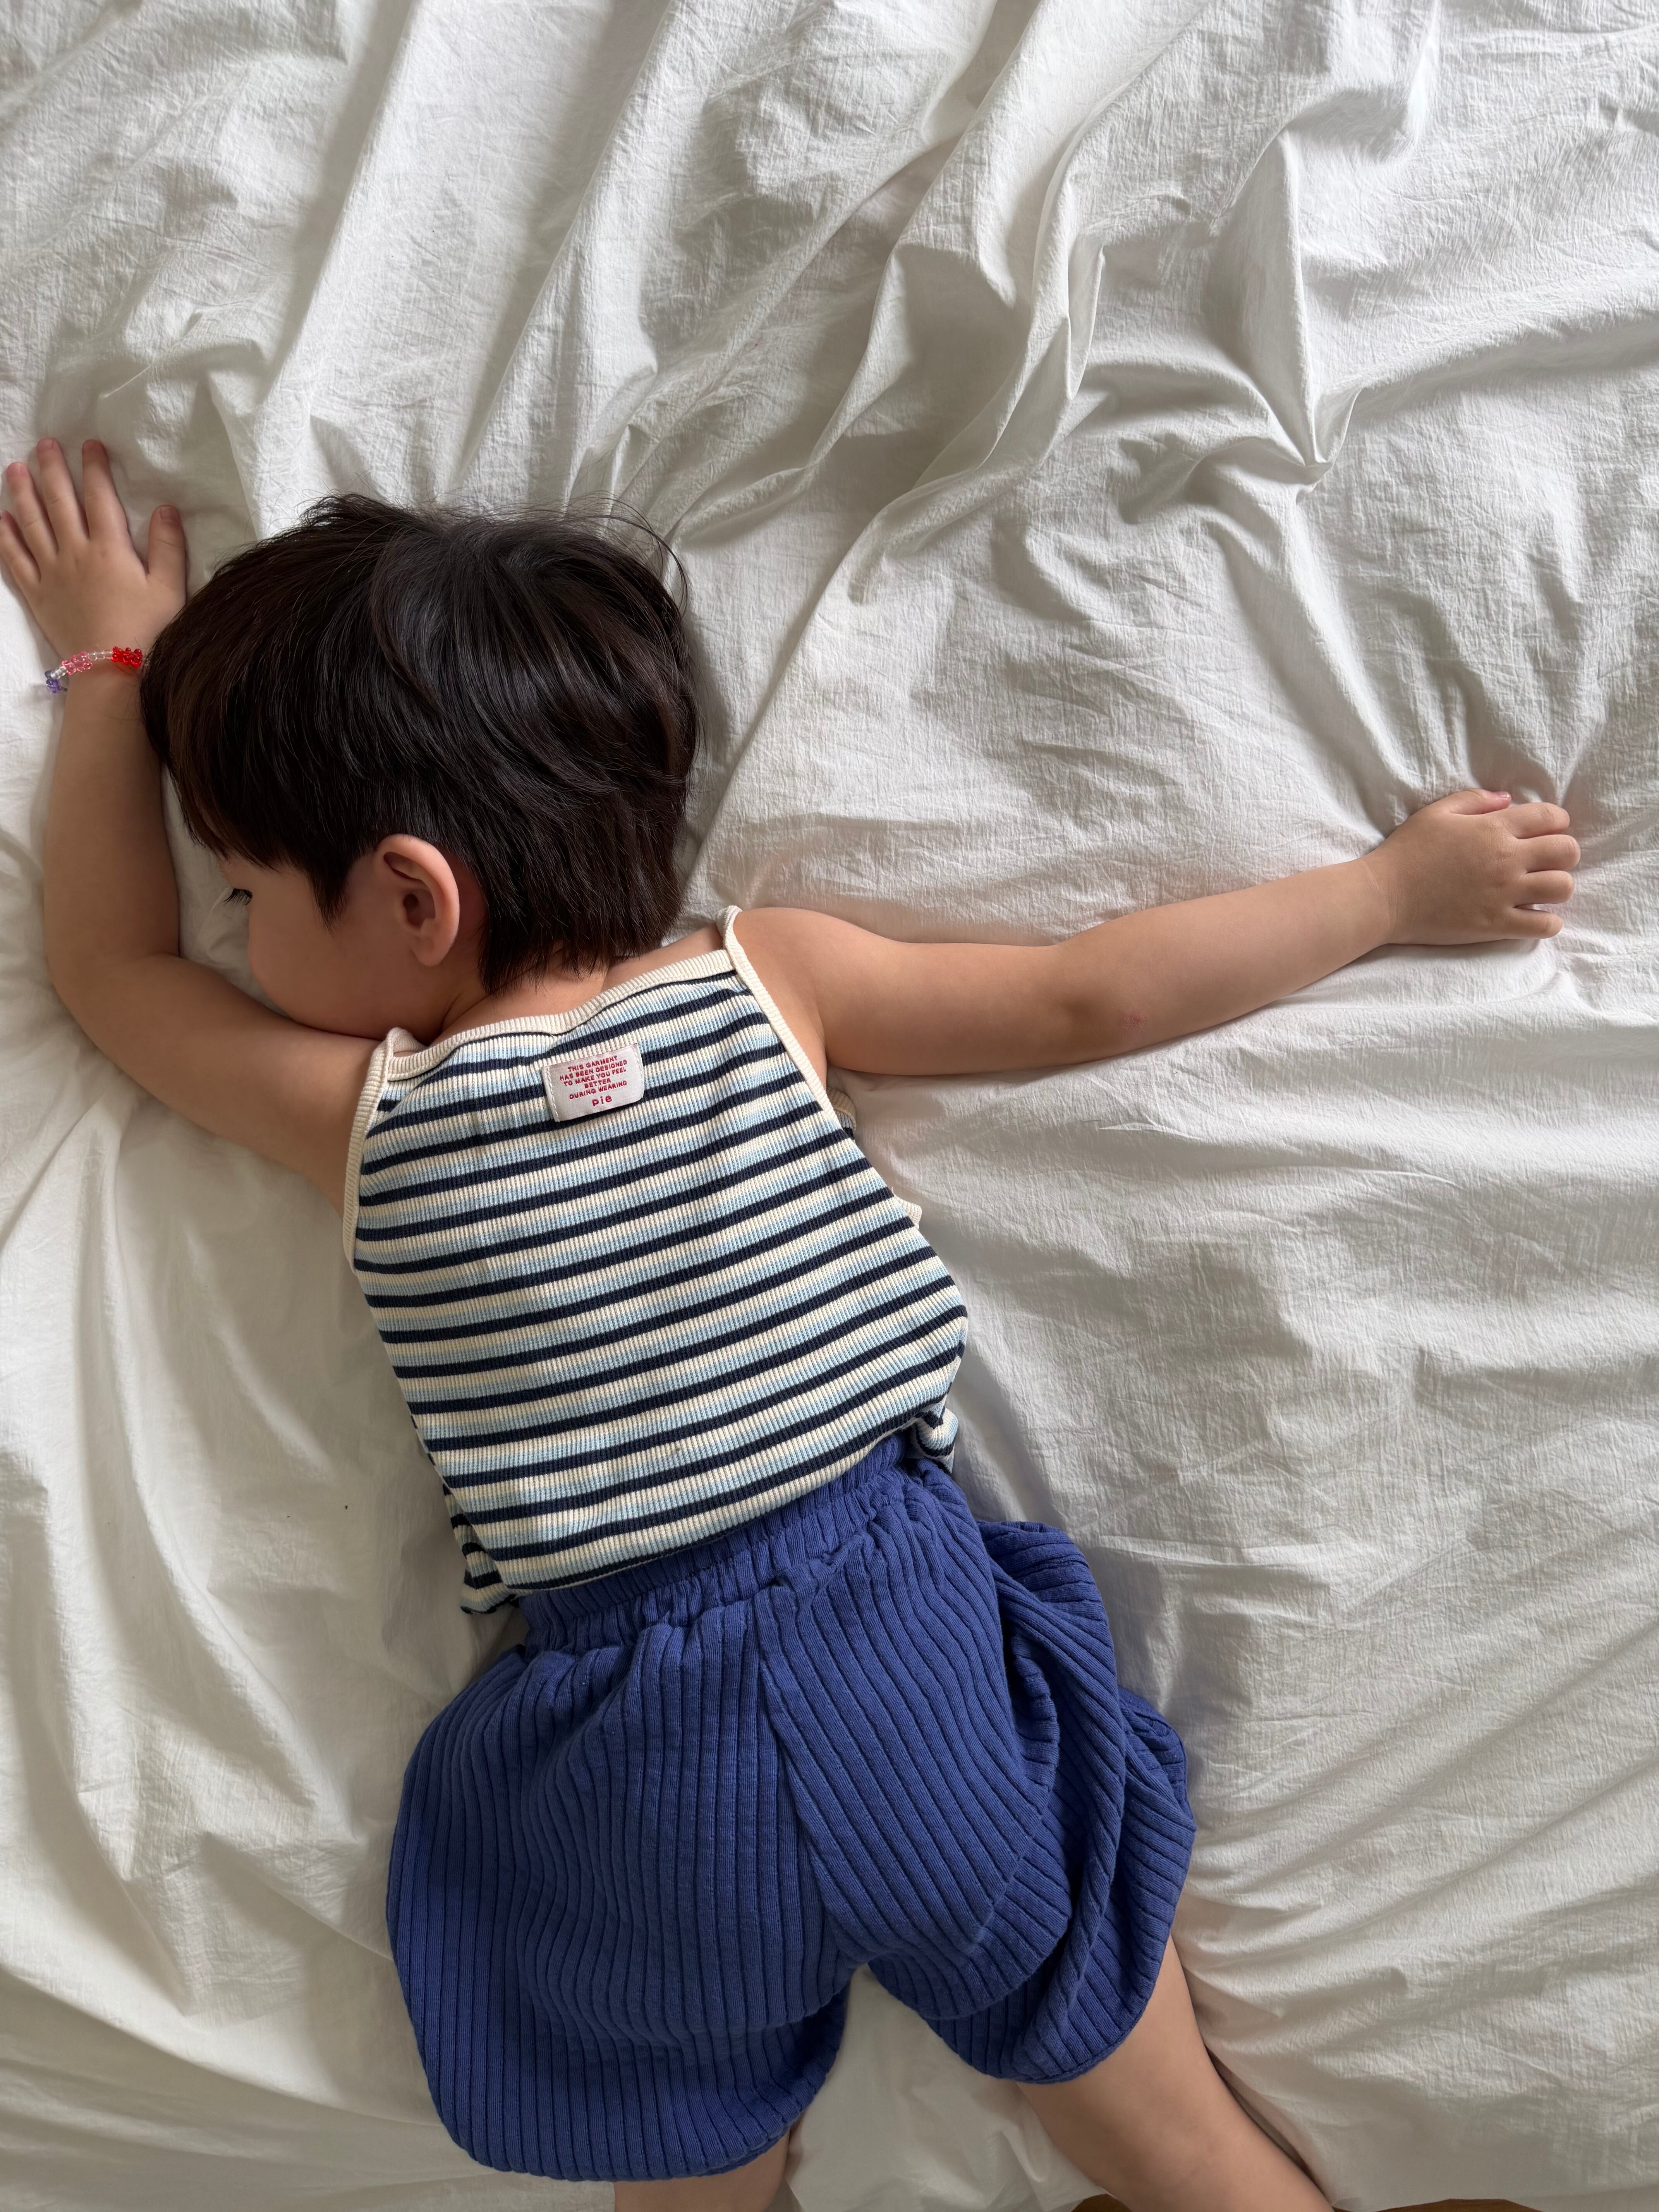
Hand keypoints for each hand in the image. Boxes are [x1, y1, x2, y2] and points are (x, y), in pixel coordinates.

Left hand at [1, 438, 185, 658]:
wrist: (112, 672)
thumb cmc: (147, 632)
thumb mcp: (170, 590)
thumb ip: (168, 547)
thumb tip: (166, 508)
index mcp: (110, 549)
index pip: (99, 497)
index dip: (94, 468)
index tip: (89, 445)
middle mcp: (75, 553)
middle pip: (59, 501)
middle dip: (52, 469)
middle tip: (45, 444)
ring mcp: (51, 573)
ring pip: (32, 523)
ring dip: (23, 493)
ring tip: (15, 469)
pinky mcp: (38, 594)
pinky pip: (16, 559)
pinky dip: (7, 537)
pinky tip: (2, 519)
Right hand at [1364, 789, 1577, 944]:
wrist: (1384, 897)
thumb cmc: (1407, 852)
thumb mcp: (1437, 812)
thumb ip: (1475, 800)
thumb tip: (1508, 799)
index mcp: (1494, 829)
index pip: (1552, 818)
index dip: (1557, 822)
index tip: (1544, 830)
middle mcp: (1507, 860)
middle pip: (1567, 852)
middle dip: (1563, 853)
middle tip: (1544, 859)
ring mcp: (1504, 895)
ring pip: (1563, 888)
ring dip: (1558, 886)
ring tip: (1540, 888)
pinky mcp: (1496, 925)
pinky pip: (1544, 926)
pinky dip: (1548, 921)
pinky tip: (1534, 916)